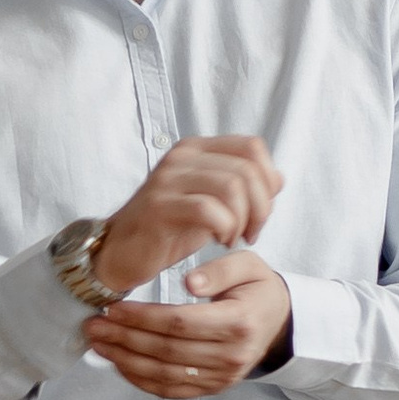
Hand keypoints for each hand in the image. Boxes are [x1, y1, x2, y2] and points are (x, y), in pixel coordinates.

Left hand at [88, 248, 293, 399]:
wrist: (279, 322)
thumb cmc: (258, 289)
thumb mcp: (249, 266)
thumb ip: (220, 270)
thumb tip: (189, 283)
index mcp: (239, 323)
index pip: (181, 323)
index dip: (143, 318)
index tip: (114, 308)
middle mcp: (231, 356)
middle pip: (167, 351)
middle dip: (124, 338)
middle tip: (94, 325)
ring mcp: (222, 377)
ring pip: (164, 374)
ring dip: (125, 360)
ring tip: (98, 344)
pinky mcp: (213, 388)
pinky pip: (171, 390)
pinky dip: (141, 380)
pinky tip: (119, 364)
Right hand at [91, 137, 282, 297]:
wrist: (120, 252)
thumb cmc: (168, 228)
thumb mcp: (211, 203)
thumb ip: (242, 187)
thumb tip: (278, 179)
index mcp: (196, 149)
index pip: (252, 147)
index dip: (267, 180)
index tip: (260, 212)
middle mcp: (181, 156)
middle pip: (247, 170)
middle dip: (260, 208)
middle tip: (250, 233)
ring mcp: (168, 179)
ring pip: (232, 187)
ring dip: (242, 220)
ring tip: (233, 238)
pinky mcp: (159, 206)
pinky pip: (209, 210)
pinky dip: (225, 229)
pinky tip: (218, 242)